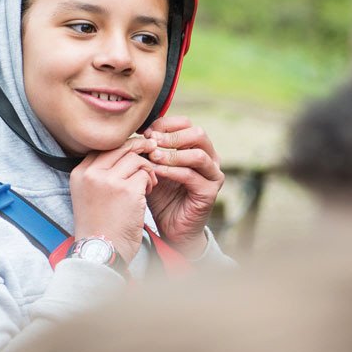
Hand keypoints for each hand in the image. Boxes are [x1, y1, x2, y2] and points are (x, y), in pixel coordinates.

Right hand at [69, 137, 156, 263]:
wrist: (100, 251)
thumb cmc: (99, 226)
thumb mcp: (87, 195)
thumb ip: (99, 175)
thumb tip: (124, 153)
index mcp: (79, 174)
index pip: (103, 147)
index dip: (122, 147)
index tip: (134, 151)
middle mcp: (91, 174)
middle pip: (120, 148)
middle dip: (139, 148)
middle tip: (152, 151)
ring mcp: (109, 181)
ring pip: (135, 159)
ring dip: (147, 169)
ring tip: (148, 184)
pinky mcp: (127, 191)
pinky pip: (145, 175)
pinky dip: (150, 182)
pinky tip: (148, 193)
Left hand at [144, 117, 223, 256]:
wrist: (171, 228)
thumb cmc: (162, 196)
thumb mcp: (153, 168)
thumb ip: (150, 151)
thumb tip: (138, 132)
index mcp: (197, 148)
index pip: (186, 124)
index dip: (165, 124)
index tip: (145, 132)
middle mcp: (210, 158)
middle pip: (197, 134)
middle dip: (171, 136)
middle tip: (150, 141)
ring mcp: (213, 175)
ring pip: (197, 154)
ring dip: (172, 154)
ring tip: (153, 157)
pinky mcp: (209, 192)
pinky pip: (191, 176)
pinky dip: (172, 171)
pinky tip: (156, 172)